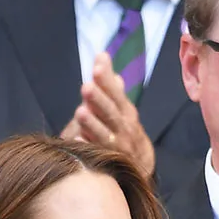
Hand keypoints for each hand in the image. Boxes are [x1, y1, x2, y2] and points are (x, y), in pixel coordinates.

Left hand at [61, 53, 155, 177]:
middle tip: (86, 87)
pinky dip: (87, 148)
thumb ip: (109, 83)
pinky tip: (78, 140)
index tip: (97, 66)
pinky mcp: (108, 163)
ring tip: (81, 112)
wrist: (141, 163)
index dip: (107, 80)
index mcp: (125, 111)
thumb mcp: (121, 106)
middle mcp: (123, 128)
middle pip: (110, 113)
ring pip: (104, 135)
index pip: (116, 93)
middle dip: (99, 100)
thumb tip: (102, 55)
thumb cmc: (124, 128)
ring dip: (92, 124)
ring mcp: (116, 147)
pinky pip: (97, 155)